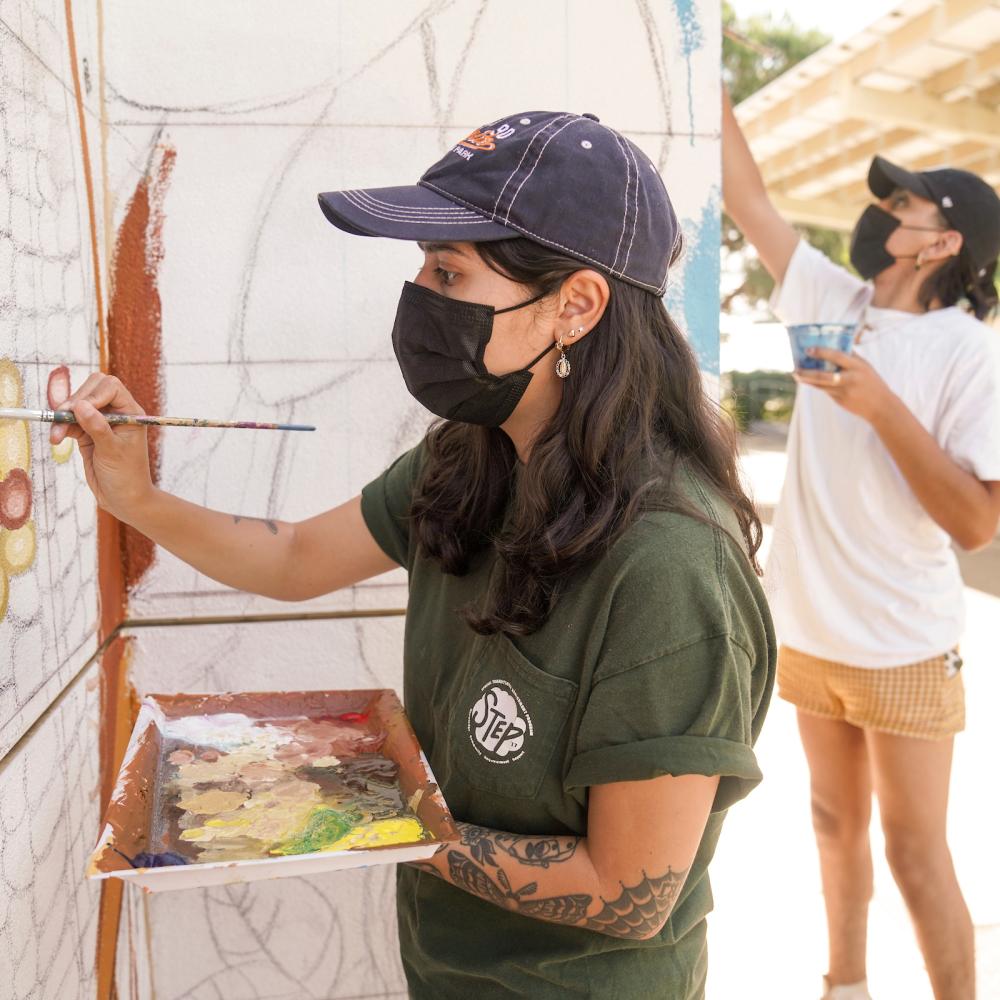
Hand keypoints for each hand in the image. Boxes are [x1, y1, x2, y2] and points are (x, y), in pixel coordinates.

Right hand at [49, 373, 154, 521]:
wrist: (123, 499)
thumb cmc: (127, 476)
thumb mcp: (113, 452)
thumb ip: (98, 428)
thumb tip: (81, 405)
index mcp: (130, 412)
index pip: (111, 387)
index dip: (94, 394)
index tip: (81, 409)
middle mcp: (116, 413)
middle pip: (91, 390)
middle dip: (74, 401)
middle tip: (62, 416)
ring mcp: (100, 422)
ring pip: (77, 406)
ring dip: (63, 417)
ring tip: (56, 436)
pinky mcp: (86, 433)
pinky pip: (69, 422)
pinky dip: (61, 427)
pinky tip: (56, 439)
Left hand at [793, 349, 896, 424]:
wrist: (881, 406)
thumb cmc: (872, 382)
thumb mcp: (864, 366)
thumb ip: (850, 357)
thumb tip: (834, 344)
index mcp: (857, 366)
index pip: (837, 356)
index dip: (822, 352)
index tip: (808, 349)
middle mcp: (850, 379)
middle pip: (823, 375)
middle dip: (807, 372)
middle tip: (795, 368)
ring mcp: (844, 392)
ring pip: (820, 385)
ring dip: (807, 380)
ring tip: (796, 374)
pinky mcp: (840, 401)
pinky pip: (826, 391)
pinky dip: (817, 385)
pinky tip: (808, 381)